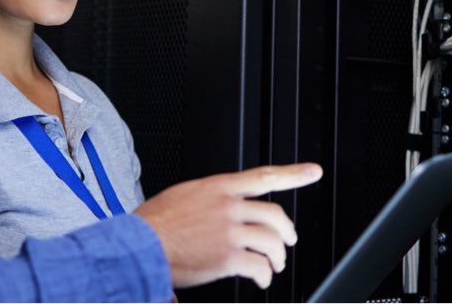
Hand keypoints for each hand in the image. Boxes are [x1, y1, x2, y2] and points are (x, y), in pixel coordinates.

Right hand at [134, 163, 322, 288]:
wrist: (138, 245)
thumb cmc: (152, 224)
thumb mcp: (182, 196)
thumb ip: (208, 200)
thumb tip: (219, 209)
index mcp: (217, 187)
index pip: (263, 177)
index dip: (293, 174)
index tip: (312, 172)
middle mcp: (228, 206)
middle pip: (275, 214)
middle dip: (287, 232)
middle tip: (287, 241)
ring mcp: (229, 231)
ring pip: (272, 241)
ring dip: (277, 257)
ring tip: (273, 265)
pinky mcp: (227, 257)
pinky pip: (259, 266)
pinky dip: (264, 275)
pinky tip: (260, 279)